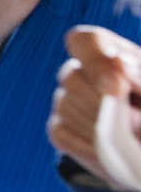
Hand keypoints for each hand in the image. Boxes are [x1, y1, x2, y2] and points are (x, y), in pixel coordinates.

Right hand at [49, 26, 140, 181]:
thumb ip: (140, 76)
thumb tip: (120, 62)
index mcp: (106, 52)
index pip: (84, 41)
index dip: (94, 60)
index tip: (115, 87)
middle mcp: (80, 71)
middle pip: (71, 77)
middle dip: (103, 104)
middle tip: (136, 123)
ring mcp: (64, 101)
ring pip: (66, 107)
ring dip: (100, 128)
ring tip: (128, 139)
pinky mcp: (59, 129)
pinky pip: (62, 134)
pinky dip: (89, 147)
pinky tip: (111, 151)